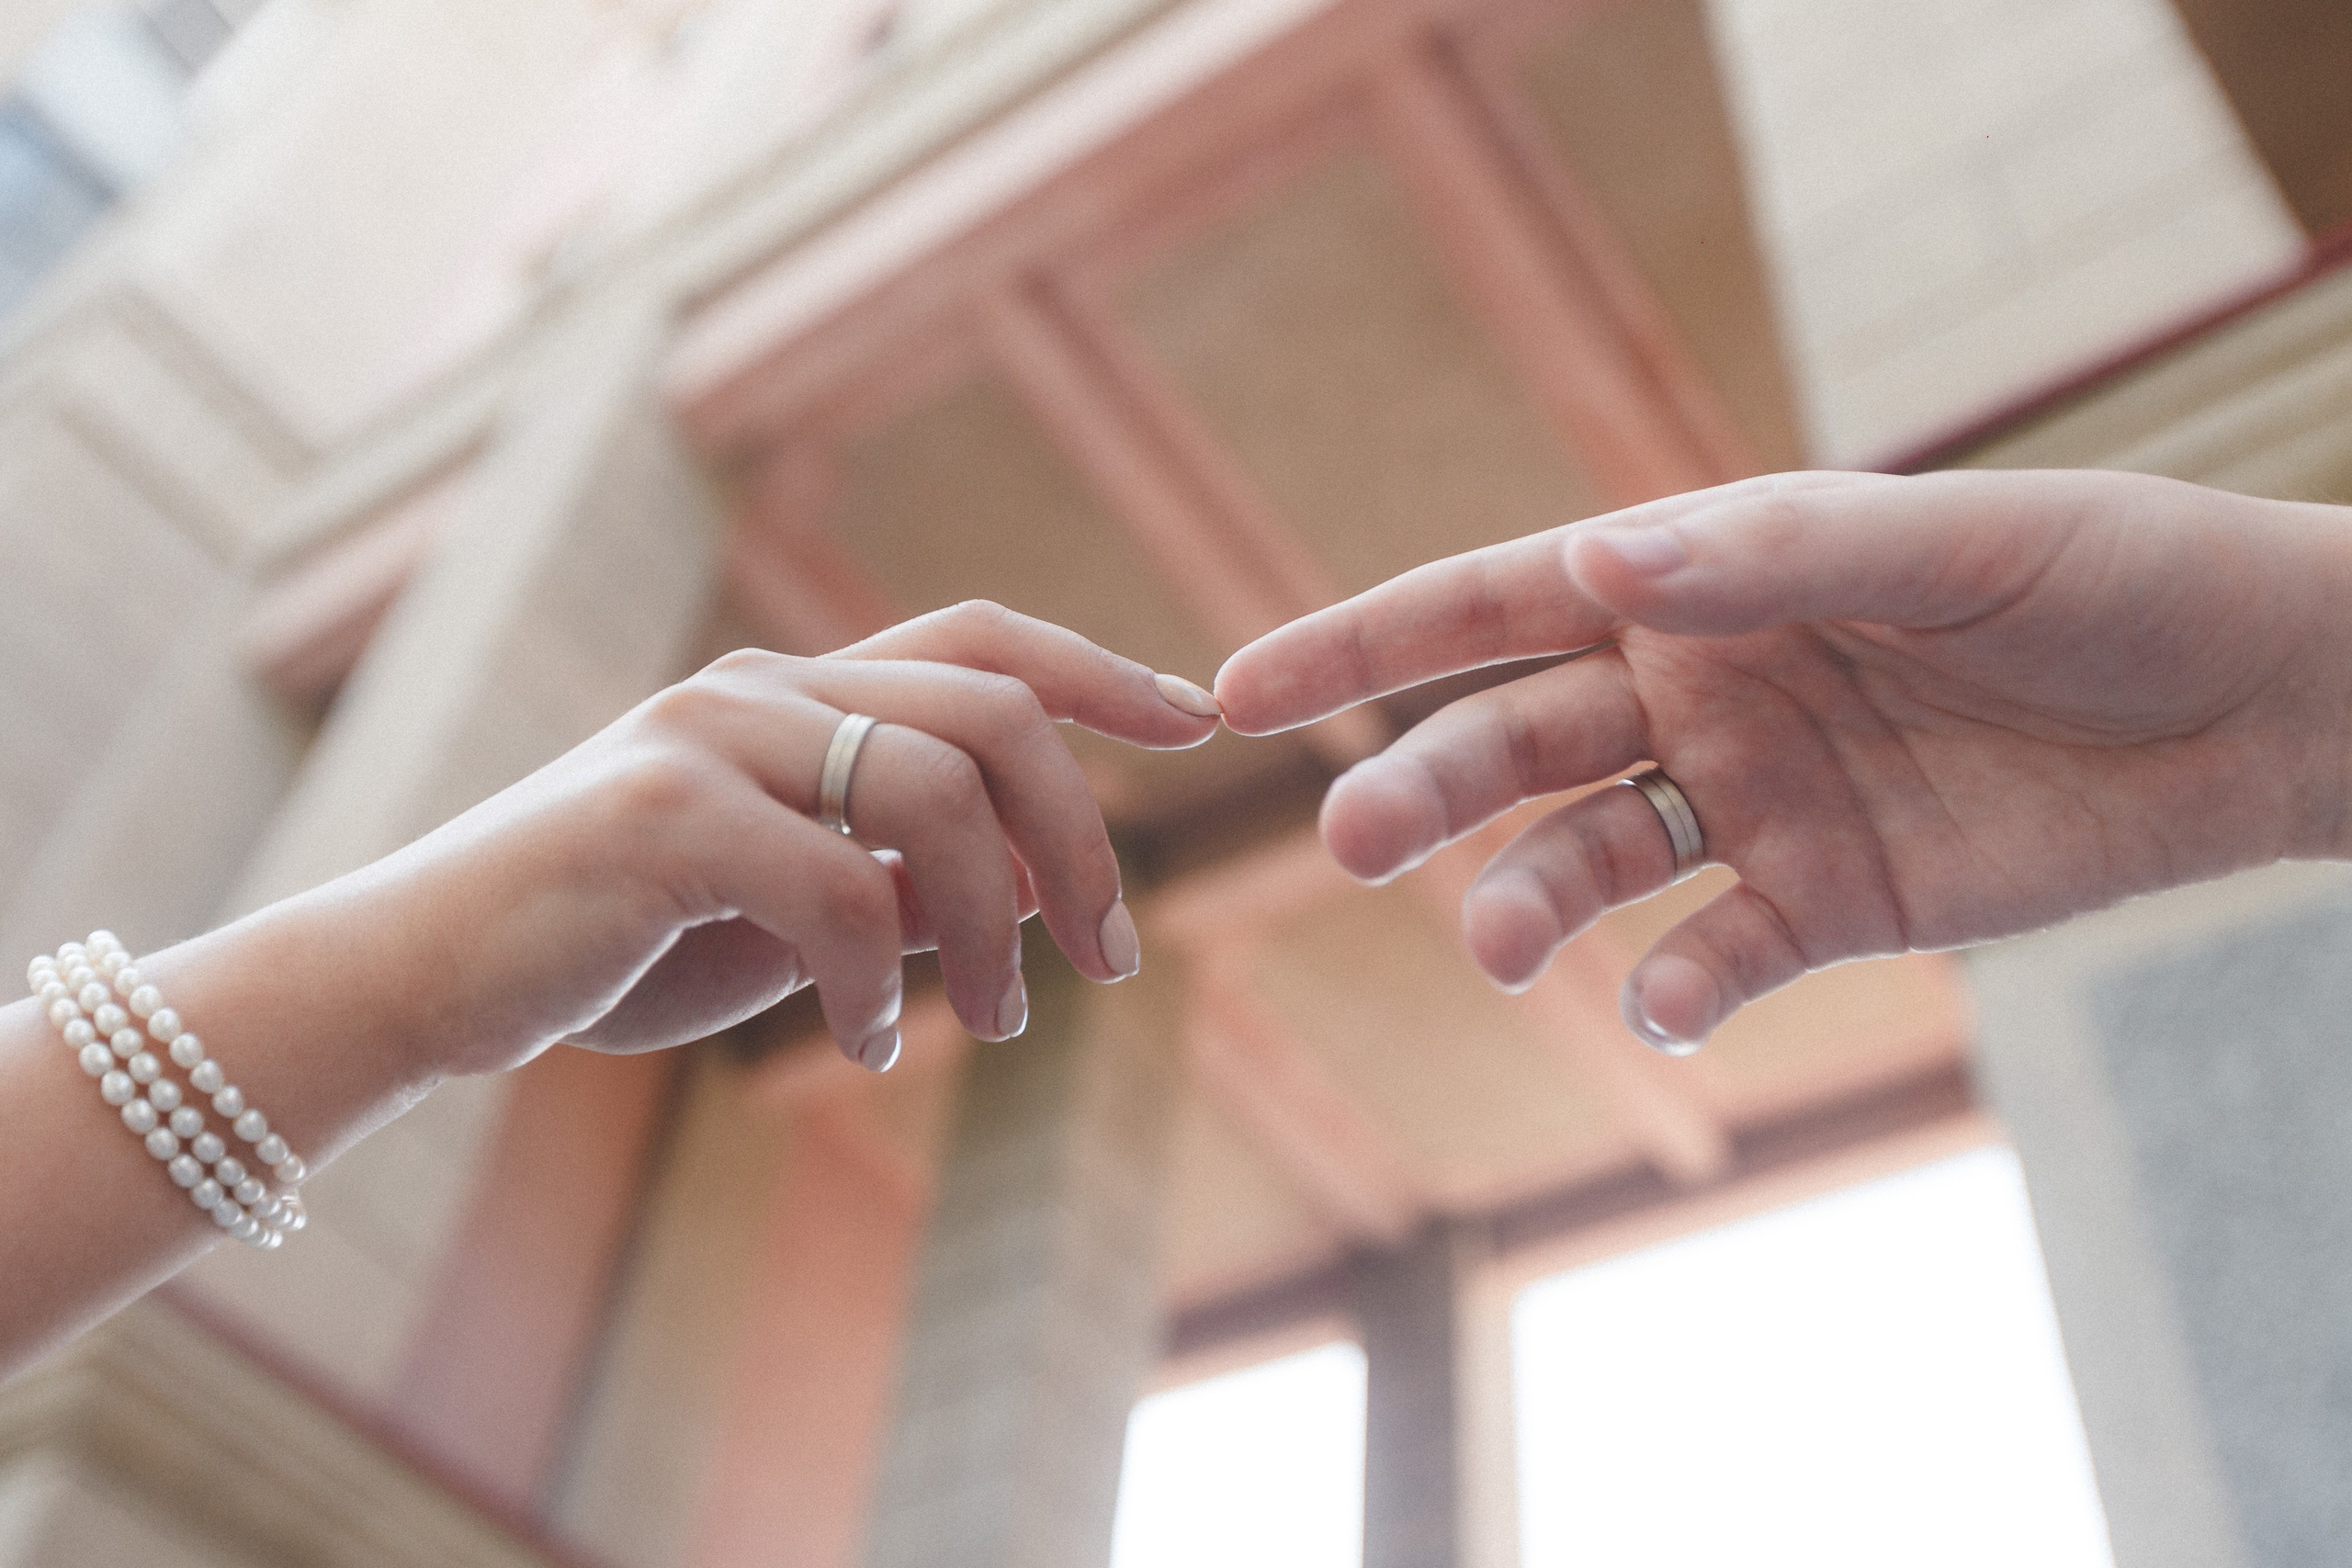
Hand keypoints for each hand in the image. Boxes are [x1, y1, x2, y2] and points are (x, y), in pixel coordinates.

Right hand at [325, 602, 1218, 1075]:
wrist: (425, 976)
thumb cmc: (617, 942)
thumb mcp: (789, 915)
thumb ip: (898, 887)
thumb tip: (1023, 899)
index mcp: (795, 693)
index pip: (981, 645)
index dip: (1099, 672)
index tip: (1199, 720)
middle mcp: (759, 690)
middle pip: (990, 715)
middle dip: (1082, 838)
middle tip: (1116, 957)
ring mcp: (704, 739)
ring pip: (932, 796)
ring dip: (996, 929)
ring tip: (996, 1023)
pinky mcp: (655, 818)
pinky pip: (834, 891)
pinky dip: (874, 984)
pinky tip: (858, 1047)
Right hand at [1215, 470, 2351, 1048]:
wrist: (2258, 704)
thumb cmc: (2100, 576)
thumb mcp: (1936, 545)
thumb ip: (1762, 558)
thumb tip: (1592, 560)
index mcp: (1699, 582)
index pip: (1494, 609)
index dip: (1361, 643)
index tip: (1235, 689)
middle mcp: (1700, 692)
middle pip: (1513, 746)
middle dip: (1421, 787)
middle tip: (1353, 841)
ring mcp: (1754, 803)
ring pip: (1588, 859)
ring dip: (1528, 900)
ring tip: (1498, 940)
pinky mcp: (1826, 902)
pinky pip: (1715, 954)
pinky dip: (1678, 986)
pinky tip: (1674, 1001)